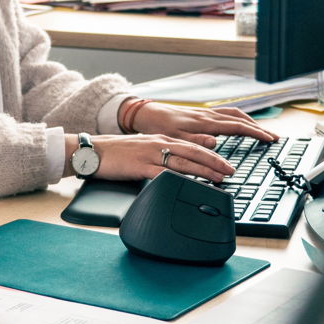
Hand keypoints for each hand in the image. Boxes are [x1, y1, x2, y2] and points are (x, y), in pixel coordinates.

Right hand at [66, 133, 234, 182]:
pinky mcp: (140, 167)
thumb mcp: (142, 149)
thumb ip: (160, 155)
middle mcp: (158, 144)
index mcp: (160, 139)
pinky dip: (179, 178)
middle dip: (214, 162)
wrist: (92, 150)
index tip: (225, 164)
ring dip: (203, 171)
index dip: (211, 155)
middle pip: (193, 152)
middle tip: (231, 171)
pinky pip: (163, 173)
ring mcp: (150, 155)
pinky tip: (189, 184)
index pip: (192, 146)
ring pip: (183, 162)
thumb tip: (175, 168)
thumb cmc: (116, 152)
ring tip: (219, 178)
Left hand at [128, 101, 278, 148]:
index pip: (237, 126)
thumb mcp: (174, 138)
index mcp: (204, 122)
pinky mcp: (200, 113)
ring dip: (250, 122)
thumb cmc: (158, 127)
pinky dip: (238, 118)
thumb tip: (215, 143)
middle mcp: (207, 115)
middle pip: (240, 118)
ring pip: (234, 114)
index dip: (255, 133)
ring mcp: (205, 113)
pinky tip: (239, 125)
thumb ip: (195, 142)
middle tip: (273, 137)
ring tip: (261, 131)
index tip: (270, 139)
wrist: (146, 114)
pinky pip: (225, 114)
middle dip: (258, 128)